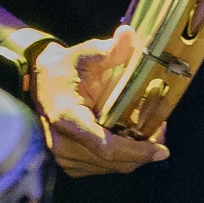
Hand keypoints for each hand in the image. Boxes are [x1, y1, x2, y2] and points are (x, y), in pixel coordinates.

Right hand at [36, 25, 170, 176]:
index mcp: (67, 116)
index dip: (135, 151)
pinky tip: (132, 139)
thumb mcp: (86, 53)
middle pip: (112, 160)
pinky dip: (122, 157)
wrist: (40, 81)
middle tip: (162, 131)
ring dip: (135, 155)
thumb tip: (129, 35)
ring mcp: (64, 156)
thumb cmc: (65, 67)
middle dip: (143, 151)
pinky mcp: (69, 162)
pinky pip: (103, 167)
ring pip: (111, 167)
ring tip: (150, 132)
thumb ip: (109, 50)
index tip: (162, 151)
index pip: (104, 144)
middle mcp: (62, 142)